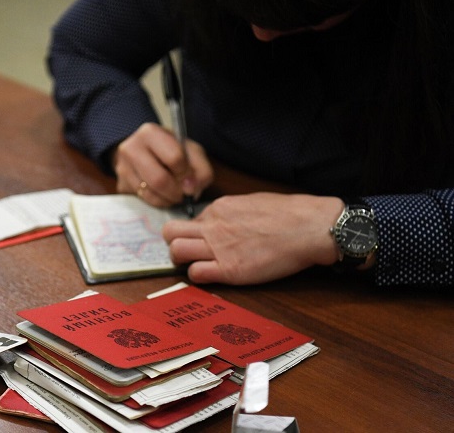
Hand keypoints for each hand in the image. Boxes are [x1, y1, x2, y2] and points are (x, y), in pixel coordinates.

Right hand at [113, 122, 212, 206]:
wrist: (144, 150)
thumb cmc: (171, 150)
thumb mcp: (191, 151)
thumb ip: (200, 169)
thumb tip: (191, 189)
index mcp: (150, 133)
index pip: (174, 158)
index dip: (185, 172)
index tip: (188, 175)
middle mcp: (131, 148)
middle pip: (159, 179)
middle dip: (176, 191)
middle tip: (183, 192)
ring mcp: (122, 167)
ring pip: (150, 193)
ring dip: (168, 199)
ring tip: (174, 194)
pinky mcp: (121, 185)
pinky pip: (143, 200)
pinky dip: (158, 202)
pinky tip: (163, 195)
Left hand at [162, 193, 343, 284]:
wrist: (309, 227)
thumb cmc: (290, 214)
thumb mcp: (252, 202)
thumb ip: (232, 212)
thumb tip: (224, 220)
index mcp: (219, 208)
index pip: (190, 221)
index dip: (194, 233)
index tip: (203, 241)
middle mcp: (213, 226)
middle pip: (170, 232)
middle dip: (173, 243)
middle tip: (187, 253)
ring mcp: (219, 248)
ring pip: (176, 251)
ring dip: (181, 261)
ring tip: (196, 265)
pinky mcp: (230, 270)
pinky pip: (196, 274)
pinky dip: (197, 276)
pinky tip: (211, 276)